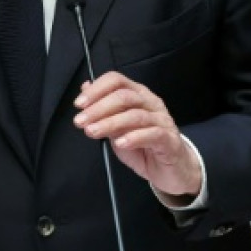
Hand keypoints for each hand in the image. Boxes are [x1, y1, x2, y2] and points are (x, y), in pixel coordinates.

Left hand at [73, 71, 201, 198]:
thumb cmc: (144, 147)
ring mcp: (162, 121)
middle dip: (99, 108)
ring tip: (93, 132)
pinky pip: (153, 134)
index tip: (79, 104)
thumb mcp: (117, 129)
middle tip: (81, 121)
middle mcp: (151, 104)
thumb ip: (103, 111)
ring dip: (110, 123)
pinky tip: (120, 143)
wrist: (171, 170)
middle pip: (125, 96)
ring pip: (136, 115)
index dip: (97, 89)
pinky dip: (134, 137)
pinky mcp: (169, 139)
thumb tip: (85, 89)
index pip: (117, 81)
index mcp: (138, 96)